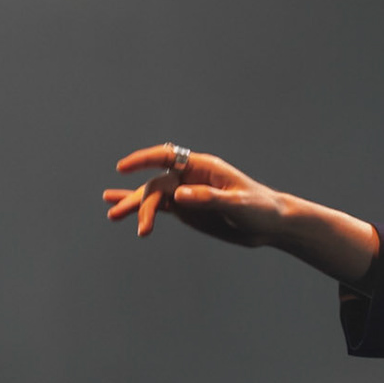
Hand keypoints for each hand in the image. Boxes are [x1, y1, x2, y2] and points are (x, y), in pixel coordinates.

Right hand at [103, 144, 285, 242]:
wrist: (271, 225)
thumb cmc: (260, 209)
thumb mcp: (238, 204)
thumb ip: (209, 198)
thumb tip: (179, 195)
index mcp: (204, 167)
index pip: (168, 157)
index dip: (144, 160)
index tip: (123, 168)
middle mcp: (191, 177)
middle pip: (157, 184)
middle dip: (143, 203)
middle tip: (135, 223)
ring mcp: (187, 193)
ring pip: (154, 196)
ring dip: (133, 205)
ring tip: (112, 216)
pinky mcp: (187, 209)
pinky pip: (159, 207)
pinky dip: (141, 209)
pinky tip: (118, 209)